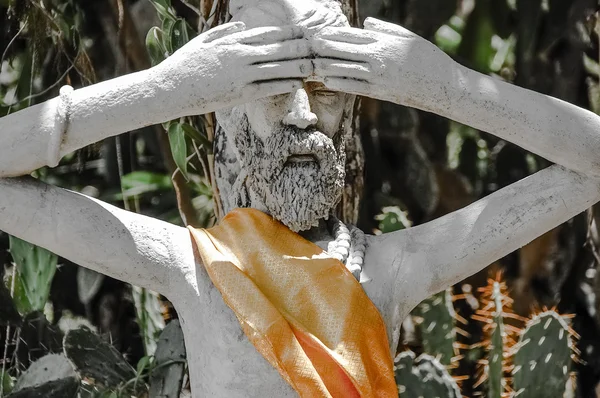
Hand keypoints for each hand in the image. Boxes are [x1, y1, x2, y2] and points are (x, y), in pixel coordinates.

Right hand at [155, 22, 313, 115]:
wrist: (170, 89)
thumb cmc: (184, 64)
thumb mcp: (203, 41)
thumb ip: (224, 32)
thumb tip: (241, 24)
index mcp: (232, 41)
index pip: (267, 34)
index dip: (288, 33)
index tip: (303, 32)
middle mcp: (239, 55)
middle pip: (277, 49)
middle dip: (299, 48)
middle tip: (317, 48)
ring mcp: (240, 75)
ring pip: (277, 68)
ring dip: (297, 67)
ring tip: (313, 66)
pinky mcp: (239, 94)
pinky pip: (268, 88)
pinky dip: (284, 85)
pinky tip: (298, 83)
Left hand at [311, 18, 455, 108]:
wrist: (443, 86)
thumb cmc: (428, 58)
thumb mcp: (408, 38)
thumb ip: (384, 29)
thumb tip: (364, 23)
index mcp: (384, 42)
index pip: (351, 35)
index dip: (331, 34)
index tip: (317, 32)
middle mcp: (378, 58)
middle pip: (342, 50)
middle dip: (323, 48)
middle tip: (306, 45)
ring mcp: (377, 77)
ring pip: (343, 68)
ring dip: (325, 65)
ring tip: (310, 62)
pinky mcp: (379, 93)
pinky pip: (353, 86)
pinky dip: (337, 82)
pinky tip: (325, 79)